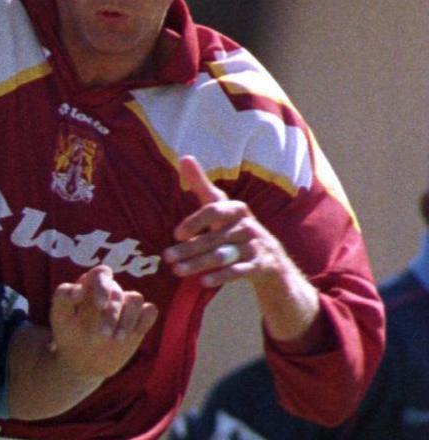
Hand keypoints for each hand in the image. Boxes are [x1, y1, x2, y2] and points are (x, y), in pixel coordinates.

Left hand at [48, 266, 156, 379]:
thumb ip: (62, 296)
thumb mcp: (59, 317)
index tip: (99, 306)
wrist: (81, 363)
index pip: (102, 273)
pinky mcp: (138, 322)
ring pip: (136, 299)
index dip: (103, 286)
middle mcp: (110, 293)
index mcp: (91, 286)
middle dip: (111, 313)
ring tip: (115, 340)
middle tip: (100, 335)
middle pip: (118, 291)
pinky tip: (132, 334)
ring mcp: (125, 307)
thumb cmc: (68, 335)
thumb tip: (79, 289)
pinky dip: (144, 320)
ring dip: (128, 319)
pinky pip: (150, 311)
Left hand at [164, 156, 297, 288]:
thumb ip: (201, 185)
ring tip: (177, 271)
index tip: (176, 234)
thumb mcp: (222, 209)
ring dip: (199, 264)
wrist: (273, 263)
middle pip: (215, 237)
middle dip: (189, 248)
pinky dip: (222, 276)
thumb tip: (185, 156)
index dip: (196, 221)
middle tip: (167, 257)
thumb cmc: (236, 231)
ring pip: (224, 255)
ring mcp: (257, 246)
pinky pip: (241, 271)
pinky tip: (203, 282)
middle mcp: (248, 226)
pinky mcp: (263, 265)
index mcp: (236, 210)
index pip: (215, 209)